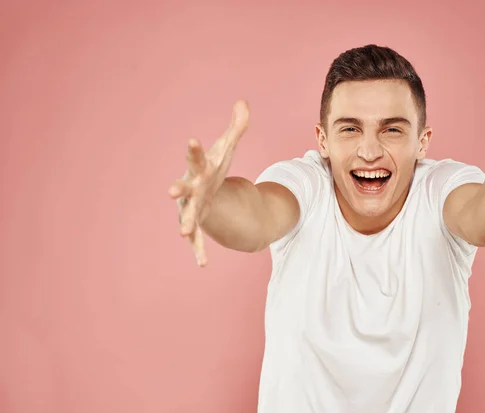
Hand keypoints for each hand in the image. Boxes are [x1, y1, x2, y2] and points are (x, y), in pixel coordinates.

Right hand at [168, 100, 249, 265]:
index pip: (197, 158)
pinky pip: (198, 239)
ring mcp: (191, 208)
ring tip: (184, 233)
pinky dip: (199, 250)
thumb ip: (236, 128)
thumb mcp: (227, 149)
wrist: (204, 192)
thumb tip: (244, 102)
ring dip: (185, 224)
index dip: (195, 150)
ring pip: (186, 216)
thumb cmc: (213, 169)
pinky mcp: (196, 224)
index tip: (193, 140)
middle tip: (170, 191)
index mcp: (199, 170)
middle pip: (183, 189)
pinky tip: (202, 264)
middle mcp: (190, 189)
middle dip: (178, 190)